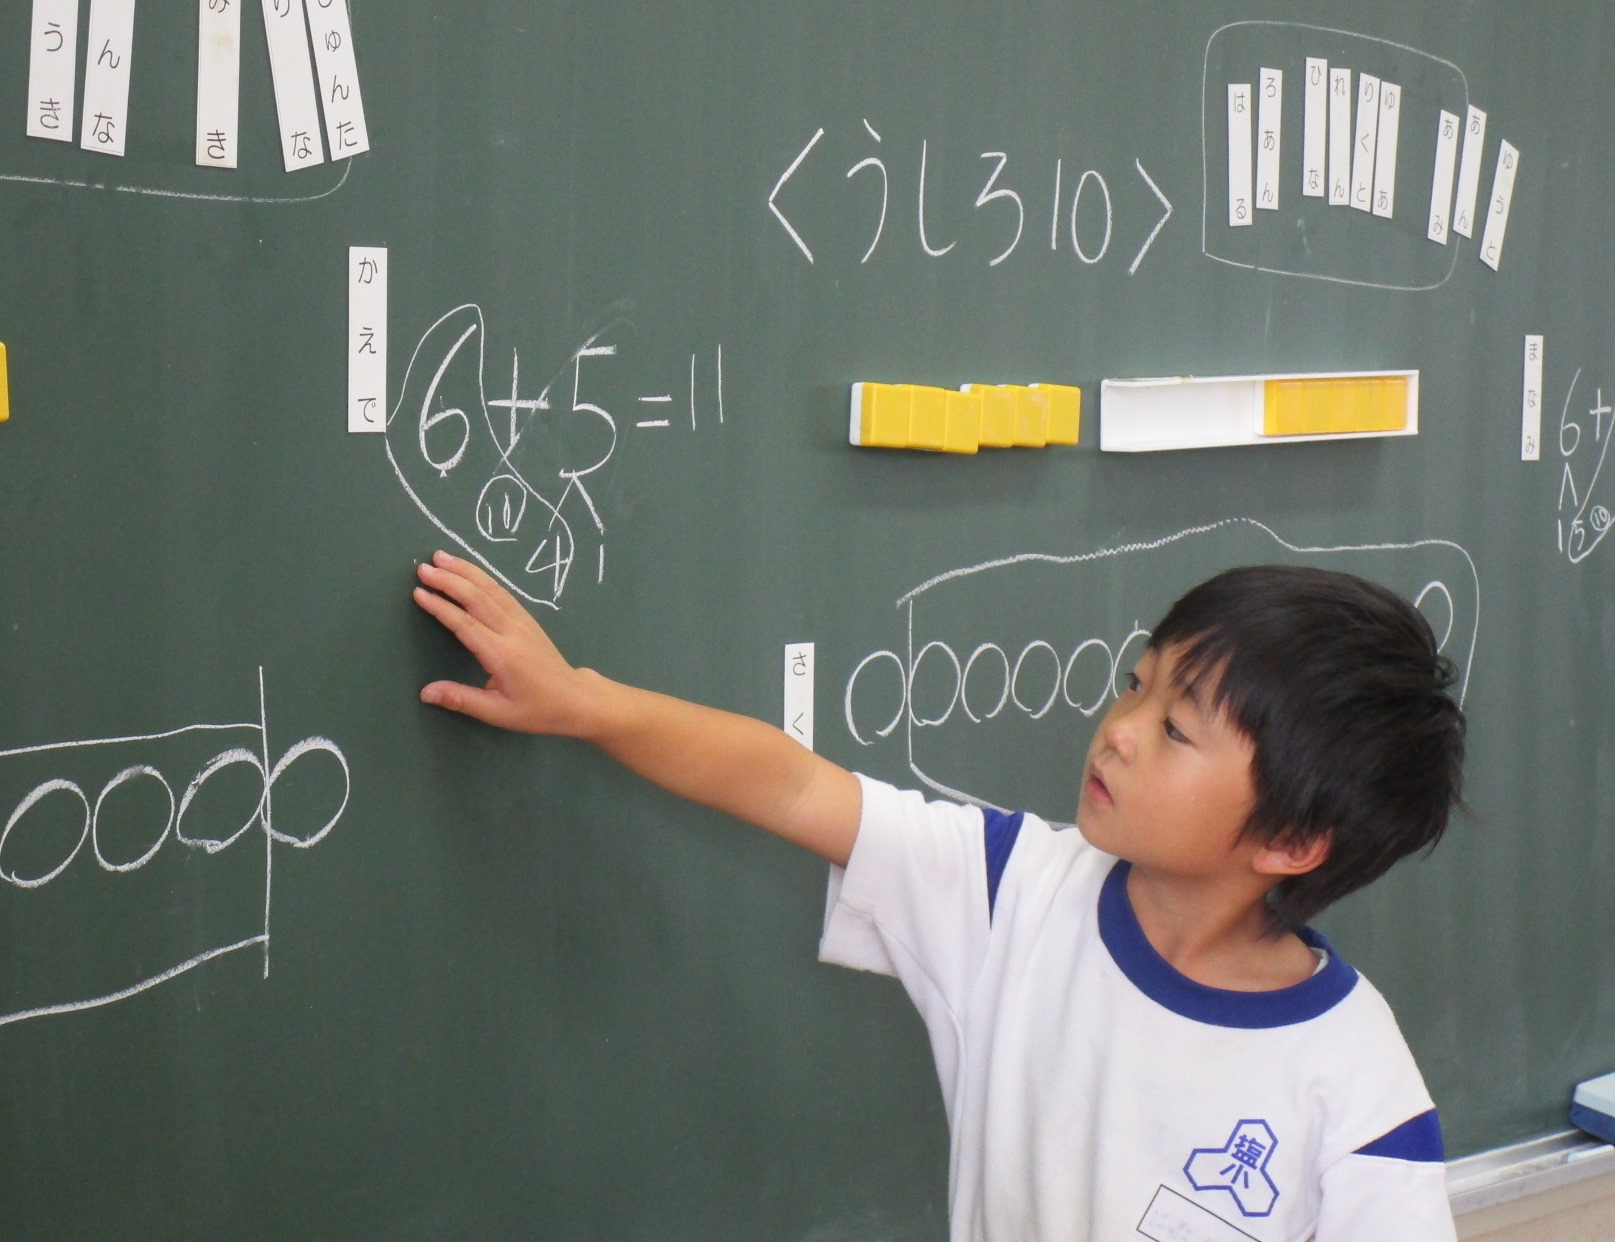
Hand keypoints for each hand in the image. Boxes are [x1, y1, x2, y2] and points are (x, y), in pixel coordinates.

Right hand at [413, 550, 592, 734]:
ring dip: (465, 570)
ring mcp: (522, 621)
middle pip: (477, 598)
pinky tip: (468, 569)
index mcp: (502, 654)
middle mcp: (512, 631)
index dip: (441, 607)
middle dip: (449, 580)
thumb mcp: (498, 712)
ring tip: (441, 556)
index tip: (419, 593)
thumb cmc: (536, 709)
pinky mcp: (527, 618)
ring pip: (491, 589)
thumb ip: (461, 699)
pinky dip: (482, 577)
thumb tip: (425, 693)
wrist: (574, 698)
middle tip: (423, 568)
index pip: (465, 624)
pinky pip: (502, 592)